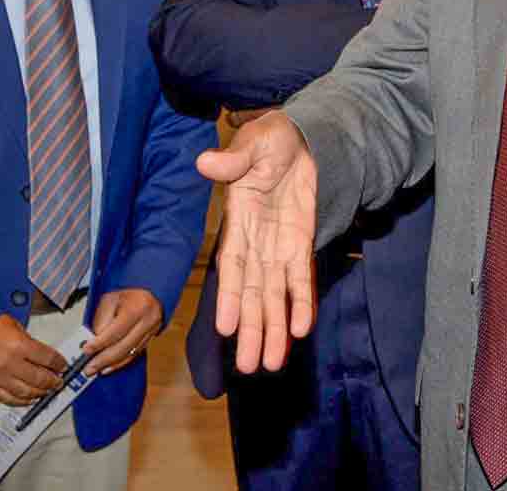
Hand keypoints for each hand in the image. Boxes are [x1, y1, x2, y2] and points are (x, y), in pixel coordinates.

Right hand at [0, 314, 68, 405]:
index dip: (59, 364)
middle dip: (53, 381)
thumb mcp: (15, 326)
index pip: (48, 359)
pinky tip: (29, 399)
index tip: (63, 366)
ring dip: (40, 393)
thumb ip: (29, 343)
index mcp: (19, 345)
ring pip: (25, 392)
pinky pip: (7, 398)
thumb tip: (43, 359)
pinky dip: (21, 401)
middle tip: (58, 381)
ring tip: (46, 391)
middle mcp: (9, 363)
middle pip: (39, 379)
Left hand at [82, 288, 162, 375]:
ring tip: (96, 370)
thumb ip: (101, 320)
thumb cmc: (127, 295)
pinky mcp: (150, 340)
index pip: (116, 331)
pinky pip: (133, 355)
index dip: (100, 343)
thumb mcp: (110, 299)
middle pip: (123, 347)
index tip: (86, 350)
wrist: (149, 292)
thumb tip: (94, 341)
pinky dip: (120, 363)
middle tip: (88, 368)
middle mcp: (148, 321)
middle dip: (103, 359)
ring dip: (111, 364)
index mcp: (137, 308)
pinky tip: (109, 367)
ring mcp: (151, 332)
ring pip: (129, 354)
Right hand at [195, 110, 316, 373]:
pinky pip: (302, 279)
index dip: (229, 296)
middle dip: (251, 329)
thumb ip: (232, 160)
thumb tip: (204, 162)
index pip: (231, 265)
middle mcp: (255, 243)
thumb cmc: (269, 140)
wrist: (301, 139)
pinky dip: (302, 303)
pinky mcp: (301, 245)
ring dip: (273, 328)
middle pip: (252, 293)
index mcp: (237, 222)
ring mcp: (278, 247)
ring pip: (274, 295)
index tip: (224, 328)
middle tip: (249, 366)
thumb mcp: (252, 145)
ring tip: (272, 363)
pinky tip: (301, 329)